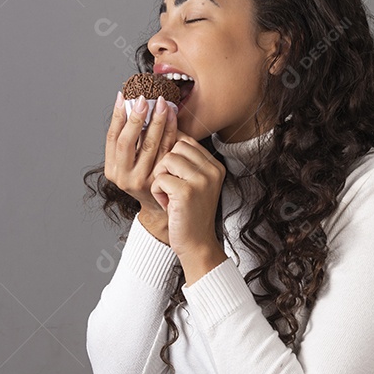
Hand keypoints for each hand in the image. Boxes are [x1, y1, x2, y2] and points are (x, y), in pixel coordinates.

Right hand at [104, 94, 178, 219]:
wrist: (159, 206)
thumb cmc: (144, 177)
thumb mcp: (129, 162)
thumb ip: (129, 139)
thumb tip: (130, 103)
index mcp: (112, 169)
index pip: (112, 138)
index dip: (117, 116)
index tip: (124, 97)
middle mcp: (124, 176)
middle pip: (127, 142)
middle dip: (136, 118)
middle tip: (144, 99)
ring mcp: (142, 180)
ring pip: (150, 146)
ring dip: (157, 122)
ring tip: (163, 105)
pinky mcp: (160, 181)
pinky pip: (167, 152)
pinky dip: (171, 133)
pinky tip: (173, 119)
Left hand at [149, 133, 225, 260]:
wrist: (196, 243)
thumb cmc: (190, 213)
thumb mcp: (194, 182)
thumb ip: (186, 160)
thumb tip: (166, 130)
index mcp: (215, 165)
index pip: (186, 140)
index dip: (172, 155)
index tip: (174, 175)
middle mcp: (212, 170)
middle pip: (176, 146)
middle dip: (166, 166)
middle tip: (171, 187)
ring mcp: (202, 180)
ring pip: (166, 160)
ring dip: (160, 178)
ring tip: (170, 195)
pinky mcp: (187, 191)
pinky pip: (160, 178)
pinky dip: (157, 191)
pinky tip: (168, 204)